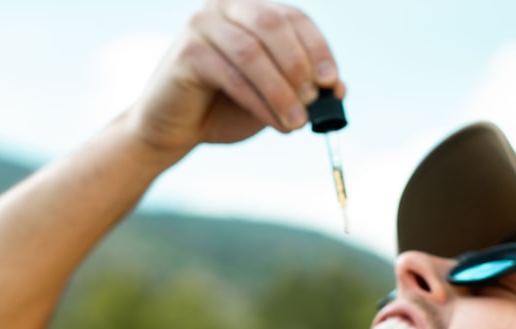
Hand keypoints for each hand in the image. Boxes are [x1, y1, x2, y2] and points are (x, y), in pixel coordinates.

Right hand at [125, 0, 344, 155]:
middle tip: (314, 101)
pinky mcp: (186, 53)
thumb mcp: (273, 95)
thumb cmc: (226, 107)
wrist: (176, 129)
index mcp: (250, 9)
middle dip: (299, 66)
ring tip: (297, 122)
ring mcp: (202, 26)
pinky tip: (275, 123)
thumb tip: (339, 89)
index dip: (317, 47)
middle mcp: (225, 7)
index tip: (331, 81)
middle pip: (272, 26)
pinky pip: (232, 76)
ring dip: (281, 90)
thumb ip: (303, 88)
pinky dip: (259, 102)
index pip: (293, 17)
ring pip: (252, 53)